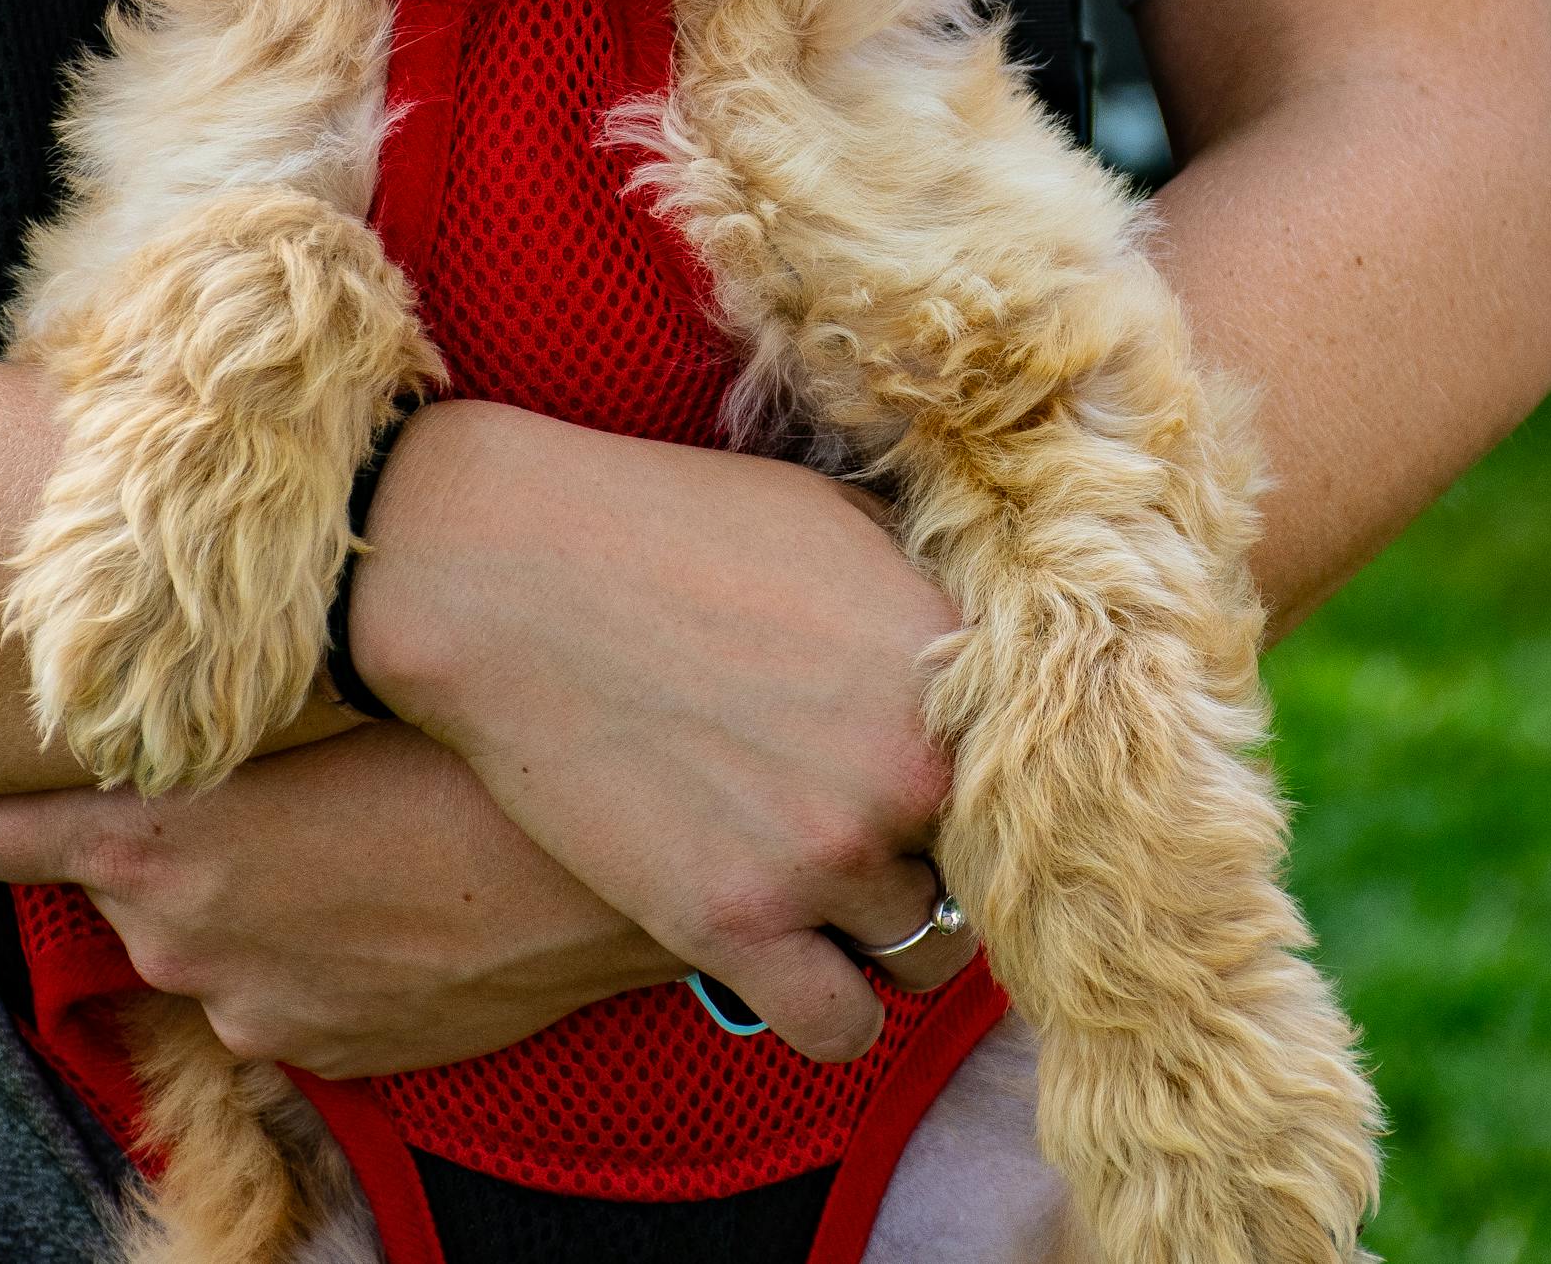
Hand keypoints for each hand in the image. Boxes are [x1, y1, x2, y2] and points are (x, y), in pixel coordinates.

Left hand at [0, 722, 679, 1076]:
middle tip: (272, 765)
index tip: (30, 753)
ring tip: (360, 827)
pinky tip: (402, 890)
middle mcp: (182, 946)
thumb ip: (216, 688)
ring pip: (212, 939)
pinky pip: (290, 989)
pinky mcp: (335, 1053)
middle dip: (169, 832)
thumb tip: (162, 640)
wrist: (612, 863)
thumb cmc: (473, 740)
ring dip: (257, 896)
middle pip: (117, 881)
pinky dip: (324, 947)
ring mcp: (258, 1015)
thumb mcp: (329, 684)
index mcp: (156, 843)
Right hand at [352, 399, 976, 1062]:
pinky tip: (801, 964)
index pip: (1038, 775)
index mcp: (953, 666)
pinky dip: (832, 1011)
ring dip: (890, 934)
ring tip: (840, 897)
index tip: (956, 785)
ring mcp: (822, 856)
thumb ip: (924, 599)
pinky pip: (837, 1029)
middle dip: (945, 858)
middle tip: (890, 840)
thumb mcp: (840, 522)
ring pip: (923, 957)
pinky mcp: (729, 924)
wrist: (512, 574)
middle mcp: (910, 772)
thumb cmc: (674, 524)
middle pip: (988, 871)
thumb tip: (977, 642)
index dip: (999, 782)